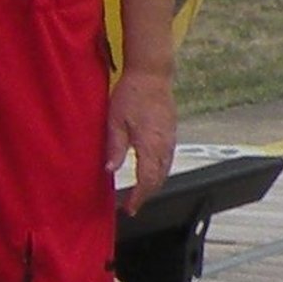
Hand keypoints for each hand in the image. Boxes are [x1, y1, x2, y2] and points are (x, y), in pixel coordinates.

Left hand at [108, 71, 175, 215]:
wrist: (151, 74)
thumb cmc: (131, 93)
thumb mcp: (115, 120)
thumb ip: (115, 147)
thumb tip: (110, 170)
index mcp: (150, 145)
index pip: (147, 181)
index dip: (138, 198)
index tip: (129, 208)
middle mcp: (164, 145)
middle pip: (159, 179)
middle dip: (146, 195)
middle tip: (132, 203)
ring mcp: (170, 138)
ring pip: (165, 170)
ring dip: (153, 184)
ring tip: (139, 191)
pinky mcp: (172, 132)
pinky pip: (168, 158)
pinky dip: (159, 170)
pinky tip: (150, 170)